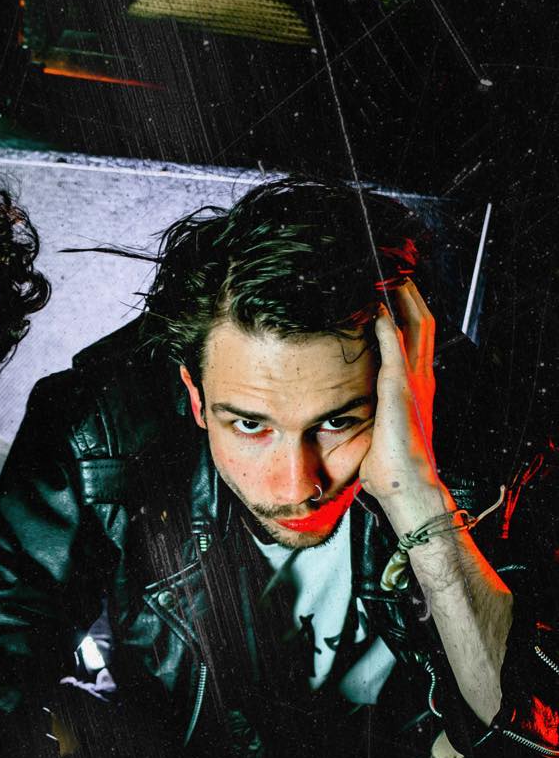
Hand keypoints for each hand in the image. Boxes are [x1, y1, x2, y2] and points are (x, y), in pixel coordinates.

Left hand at [359, 280, 438, 505]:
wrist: (405, 487)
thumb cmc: (387, 466)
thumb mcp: (375, 430)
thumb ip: (364, 411)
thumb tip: (337, 413)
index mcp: (414, 386)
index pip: (415, 336)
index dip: (405, 310)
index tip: (387, 290)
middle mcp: (419, 379)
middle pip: (421, 321)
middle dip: (407, 293)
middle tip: (389, 271)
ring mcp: (413, 383)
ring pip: (417, 327)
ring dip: (401, 300)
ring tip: (386, 277)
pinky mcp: (400, 392)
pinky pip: (395, 351)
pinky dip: (388, 328)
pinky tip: (377, 310)